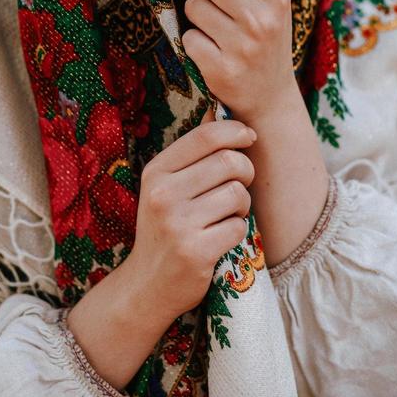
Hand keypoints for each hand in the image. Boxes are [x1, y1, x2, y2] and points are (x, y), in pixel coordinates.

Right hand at [126, 115, 255, 319]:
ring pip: (238, 194)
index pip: (204, 136)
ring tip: (227, 215)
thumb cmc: (164, 229)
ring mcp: (178, 224)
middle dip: (245, 170)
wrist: (147, 285)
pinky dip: (238, 231)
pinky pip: (239, 226)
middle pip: (229, 162)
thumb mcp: (165, 187)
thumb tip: (218, 111)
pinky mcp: (196, 251)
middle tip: (241, 184)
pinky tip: (222, 238)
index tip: (249, 137)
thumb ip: (191, 155)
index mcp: (156, 172)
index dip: (235, 131)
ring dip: (242, 205)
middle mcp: (163, 194)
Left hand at [182, 0, 296, 124]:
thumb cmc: (264, 38)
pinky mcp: (221, 70)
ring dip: (197, 17)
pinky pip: (187, 37)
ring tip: (217, 30)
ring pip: (192, 7)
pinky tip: (212, 52)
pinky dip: (194, 43)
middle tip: (217, 6)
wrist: (270, 97)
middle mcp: (262, 19)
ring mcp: (242, 46)